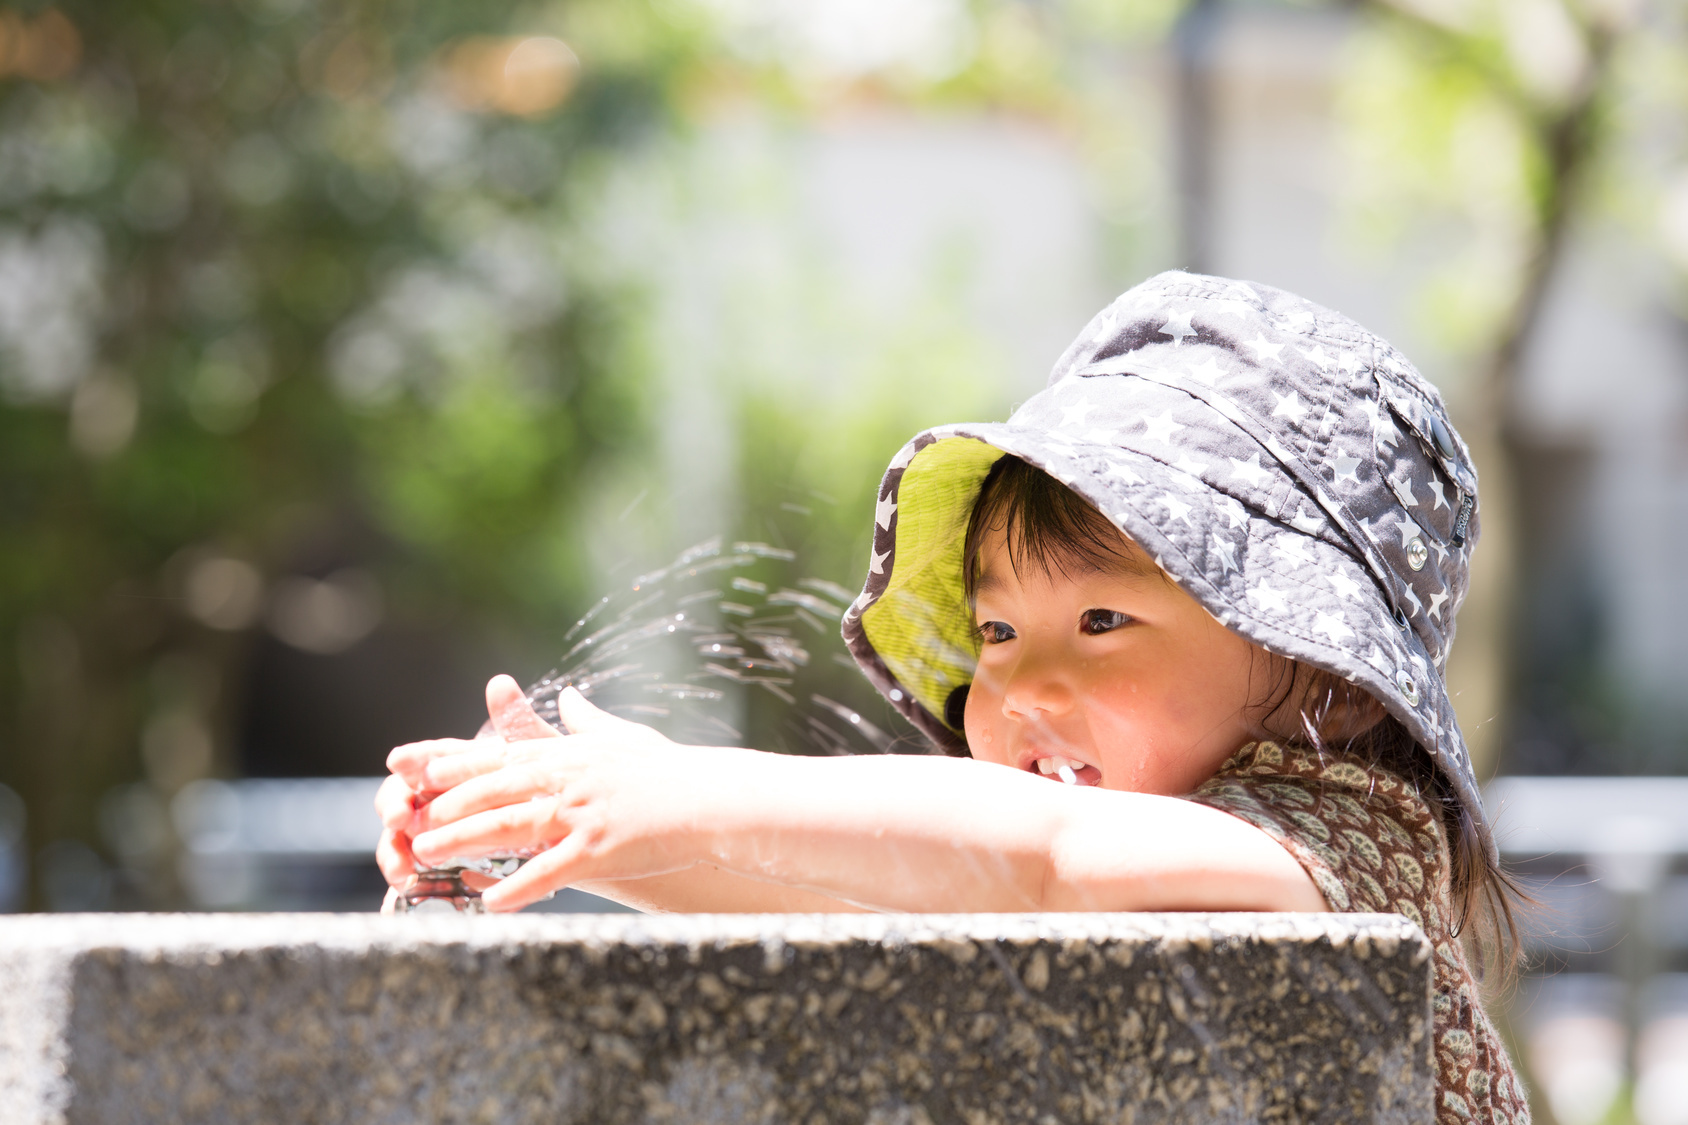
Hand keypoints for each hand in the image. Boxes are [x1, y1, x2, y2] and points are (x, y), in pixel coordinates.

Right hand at [375, 674, 562, 909]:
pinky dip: (410, 880)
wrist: (590, 845)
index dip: (414, 759)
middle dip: (395, 805)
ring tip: (402, 865)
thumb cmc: (568, 796)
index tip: (399, 761)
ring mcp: (447, 836)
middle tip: (398, 818)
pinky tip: (409, 886)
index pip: (432, 758)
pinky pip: (420, 876)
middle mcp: (451, 799)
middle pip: (406, 797)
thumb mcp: (549, 763)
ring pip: (405, 838)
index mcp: (470, 768)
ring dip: (394, 849)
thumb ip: (520, 727)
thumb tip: (499, 682)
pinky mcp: (451, 872)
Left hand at [391, 681, 739, 912]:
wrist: (712, 799)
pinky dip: (518, 887)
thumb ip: (589, 721)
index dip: (455, 763)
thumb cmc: (670, 772)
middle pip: (494, 790)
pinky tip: (491, 902)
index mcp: (569, 755)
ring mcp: (583, 813)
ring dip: (464, 842)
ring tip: (427, 855)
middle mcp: (570, 779)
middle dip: (445, 805)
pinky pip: (550, 870)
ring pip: (511, 826)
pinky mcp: (601, 848)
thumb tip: (571, 696)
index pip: (500, 756)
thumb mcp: (626, 738)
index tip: (416, 769)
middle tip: (407, 820)